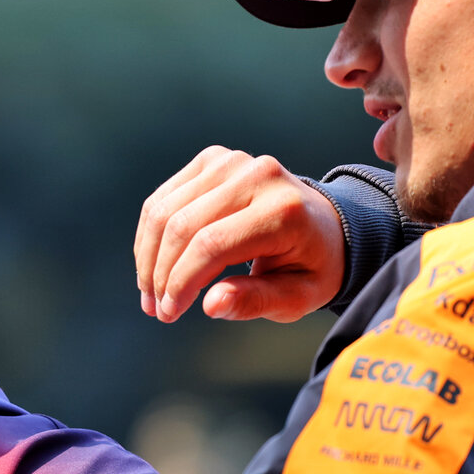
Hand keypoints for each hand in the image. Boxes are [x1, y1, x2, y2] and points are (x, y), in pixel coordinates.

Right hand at [135, 147, 344, 323]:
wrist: (325, 224)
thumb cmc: (311, 266)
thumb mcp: (297, 297)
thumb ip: (255, 301)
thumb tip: (211, 305)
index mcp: (283, 211)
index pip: (213, 244)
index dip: (181, 281)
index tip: (169, 313)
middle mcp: (257, 176)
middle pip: (184, 225)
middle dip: (161, 273)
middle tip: (156, 309)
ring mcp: (232, 161)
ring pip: (166, 210)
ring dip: (148, 255)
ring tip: (150, 292)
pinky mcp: (213, 159)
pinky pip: (166, 197)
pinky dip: (152, 234)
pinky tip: (154, 264)